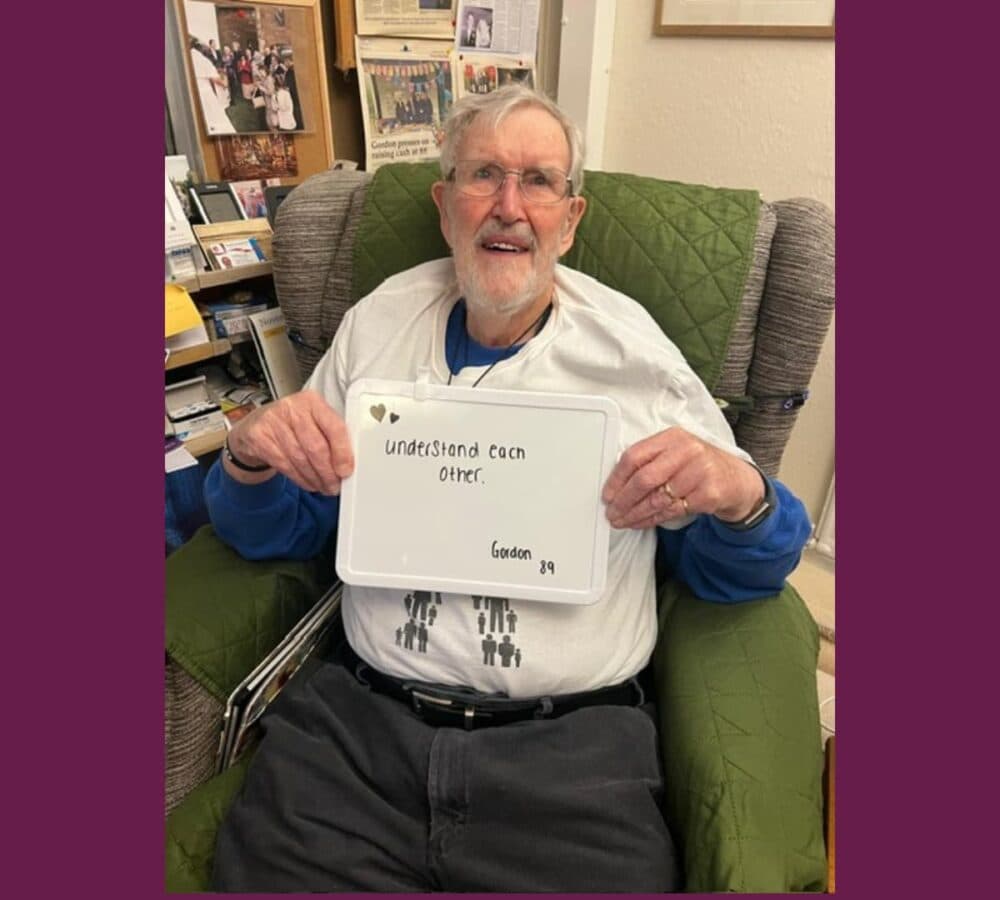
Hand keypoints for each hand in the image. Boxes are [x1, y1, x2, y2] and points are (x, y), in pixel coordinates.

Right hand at [224, 389, 353, 494]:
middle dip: (328, 472)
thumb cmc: (291, 422)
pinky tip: (308, 482)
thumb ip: (330, 435)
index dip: (342, 452)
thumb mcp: (312, 420)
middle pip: (316, 447)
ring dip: (315, 478)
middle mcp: (292, 408)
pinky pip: (285, 465)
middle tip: (335, 484)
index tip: (346, 470)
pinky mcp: (259, 437)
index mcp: (312, 401)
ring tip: (324, 486)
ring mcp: (273, 422)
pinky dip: (300, 478)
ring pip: (300, 459)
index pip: (334, 427)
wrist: (255, 424)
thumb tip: (348, 462)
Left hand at [602, 427, 763, 529]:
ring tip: (623, 521)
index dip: (617, 478)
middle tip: (612, 512)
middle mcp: (687, 451)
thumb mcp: (676, 453)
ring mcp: (700, 471)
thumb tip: (617, 485)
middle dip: (624, 500)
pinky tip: (642, 522)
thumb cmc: (698, 466)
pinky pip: (672, 511)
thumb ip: (650, 461)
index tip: (607, 494)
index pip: (635, 455)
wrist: (736, 480)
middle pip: (644, 478)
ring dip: (635, 514)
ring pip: (657, 498)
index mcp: (673, 437)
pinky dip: (653, 520)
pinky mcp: (708, 493)